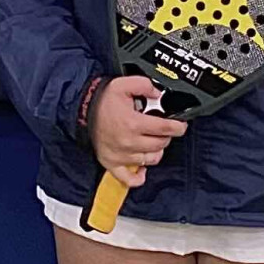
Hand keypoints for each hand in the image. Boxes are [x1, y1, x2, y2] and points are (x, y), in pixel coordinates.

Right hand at [89, 75, 187, 190]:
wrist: (82, 112)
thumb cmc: (102, 101)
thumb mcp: (123, 84)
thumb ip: (144, 85)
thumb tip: (159, 94)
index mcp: (133, 123)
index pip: (165, 129)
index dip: (178, 126)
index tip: (180, 125)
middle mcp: (128, 142)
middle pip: (160, 144)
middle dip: (166, 136)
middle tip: (162, 128)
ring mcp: (121, 156)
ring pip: (151, 160)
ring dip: (156, 151)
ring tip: (151, 141)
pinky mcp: (112, 164)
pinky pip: (129, 179)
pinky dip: (139, 177)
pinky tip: (143, 169)